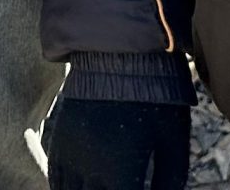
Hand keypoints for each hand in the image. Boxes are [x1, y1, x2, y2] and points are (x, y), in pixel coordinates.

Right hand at [44, 97, 191, 189]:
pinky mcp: (60, 138)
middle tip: (123, 186)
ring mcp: (71, 154)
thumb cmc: (155, 97)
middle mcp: (90, 170)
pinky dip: (64, 189)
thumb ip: (171, 180)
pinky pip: (55, 178)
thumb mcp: (174, 141)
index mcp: (121, 174)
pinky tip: (79, 187)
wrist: (120, 53)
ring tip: (104, 186)